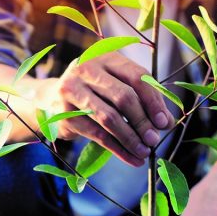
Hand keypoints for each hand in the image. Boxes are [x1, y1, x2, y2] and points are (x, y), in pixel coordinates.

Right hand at [41, 52, 170, 165]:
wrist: (50, 100)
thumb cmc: (93, 92)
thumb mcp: (116, 87)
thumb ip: (142, 99)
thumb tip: (166, 122)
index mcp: (105, 56)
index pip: (136, 76)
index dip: (153, 100)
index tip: (164, 122)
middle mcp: (86, 69)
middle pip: (123, 96)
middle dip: (143, 122)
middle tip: (154, 140)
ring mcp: (72, 90)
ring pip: (109, 117)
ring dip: (131, 138)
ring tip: (144, 152)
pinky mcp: (64, 114)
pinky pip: (97, 135)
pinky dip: (118, 149)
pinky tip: (131, 159)